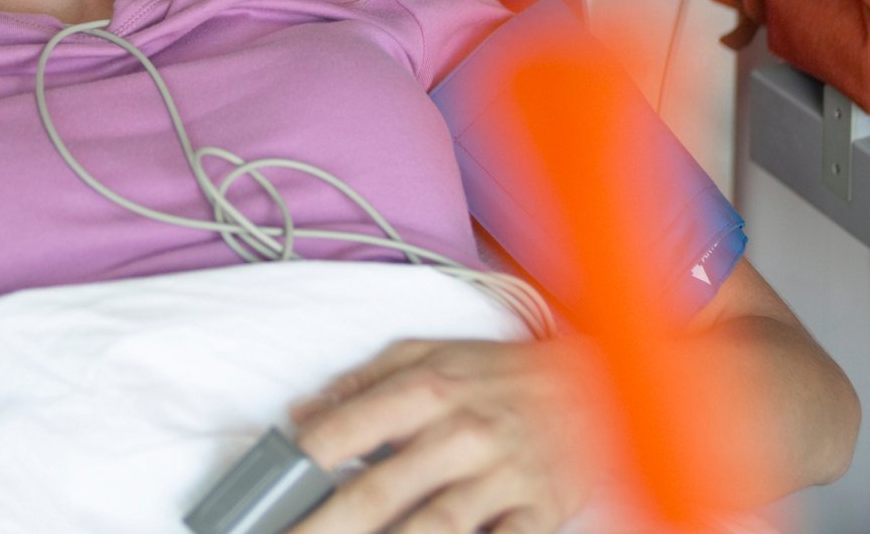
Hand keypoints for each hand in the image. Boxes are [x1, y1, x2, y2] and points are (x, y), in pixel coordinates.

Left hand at [286, 338, 606, 533]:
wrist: (602, 383)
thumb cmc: (502, 372)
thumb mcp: (431, 354)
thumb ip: (362, 382)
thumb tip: (300, 414)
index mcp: (428, 389)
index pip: (349, 430)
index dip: (301, 466)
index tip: (267, 495)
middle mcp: (461, 432)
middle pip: (378, 492)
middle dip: (324, 528)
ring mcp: (502, 475)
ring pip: (432, 527)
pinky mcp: (539, 511)